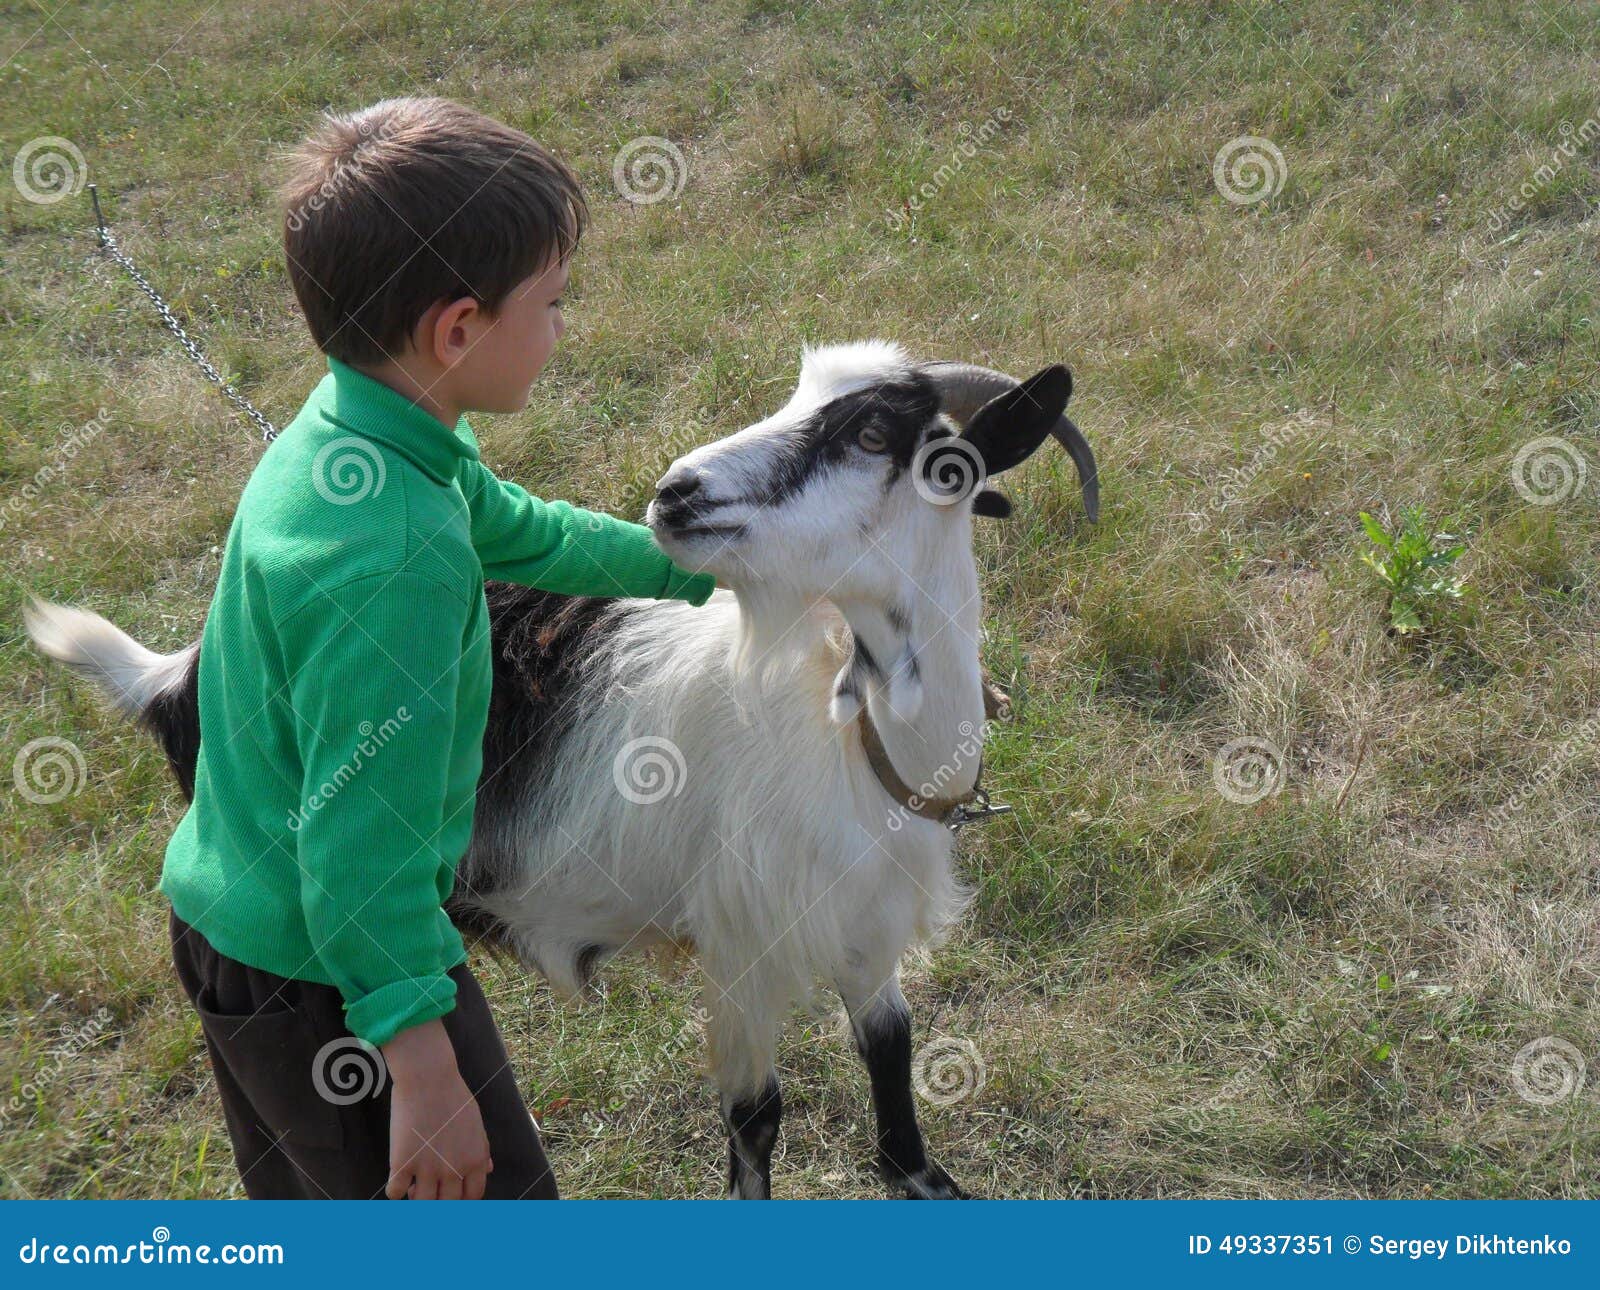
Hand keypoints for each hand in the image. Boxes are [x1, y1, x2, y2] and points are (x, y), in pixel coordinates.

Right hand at [381, 1018, 492, 1198]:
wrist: (428, 1078)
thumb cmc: (454, 1096)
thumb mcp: (476, 1123)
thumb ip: (482, 1149)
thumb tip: (488, 1169)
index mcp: (475, 1160)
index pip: (473, 1196)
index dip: (462, 1201)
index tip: (452, 1196)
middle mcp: (453, 1169)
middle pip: (447, 1206)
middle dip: (439, 1203)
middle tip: (430, 1193)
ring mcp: (427, 1168)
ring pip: (422, 1204)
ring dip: (417, 1199)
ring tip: (413, 1187)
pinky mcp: (402, 1162)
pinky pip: (394, 1192)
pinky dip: (395, 1190)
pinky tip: (398, 1178)